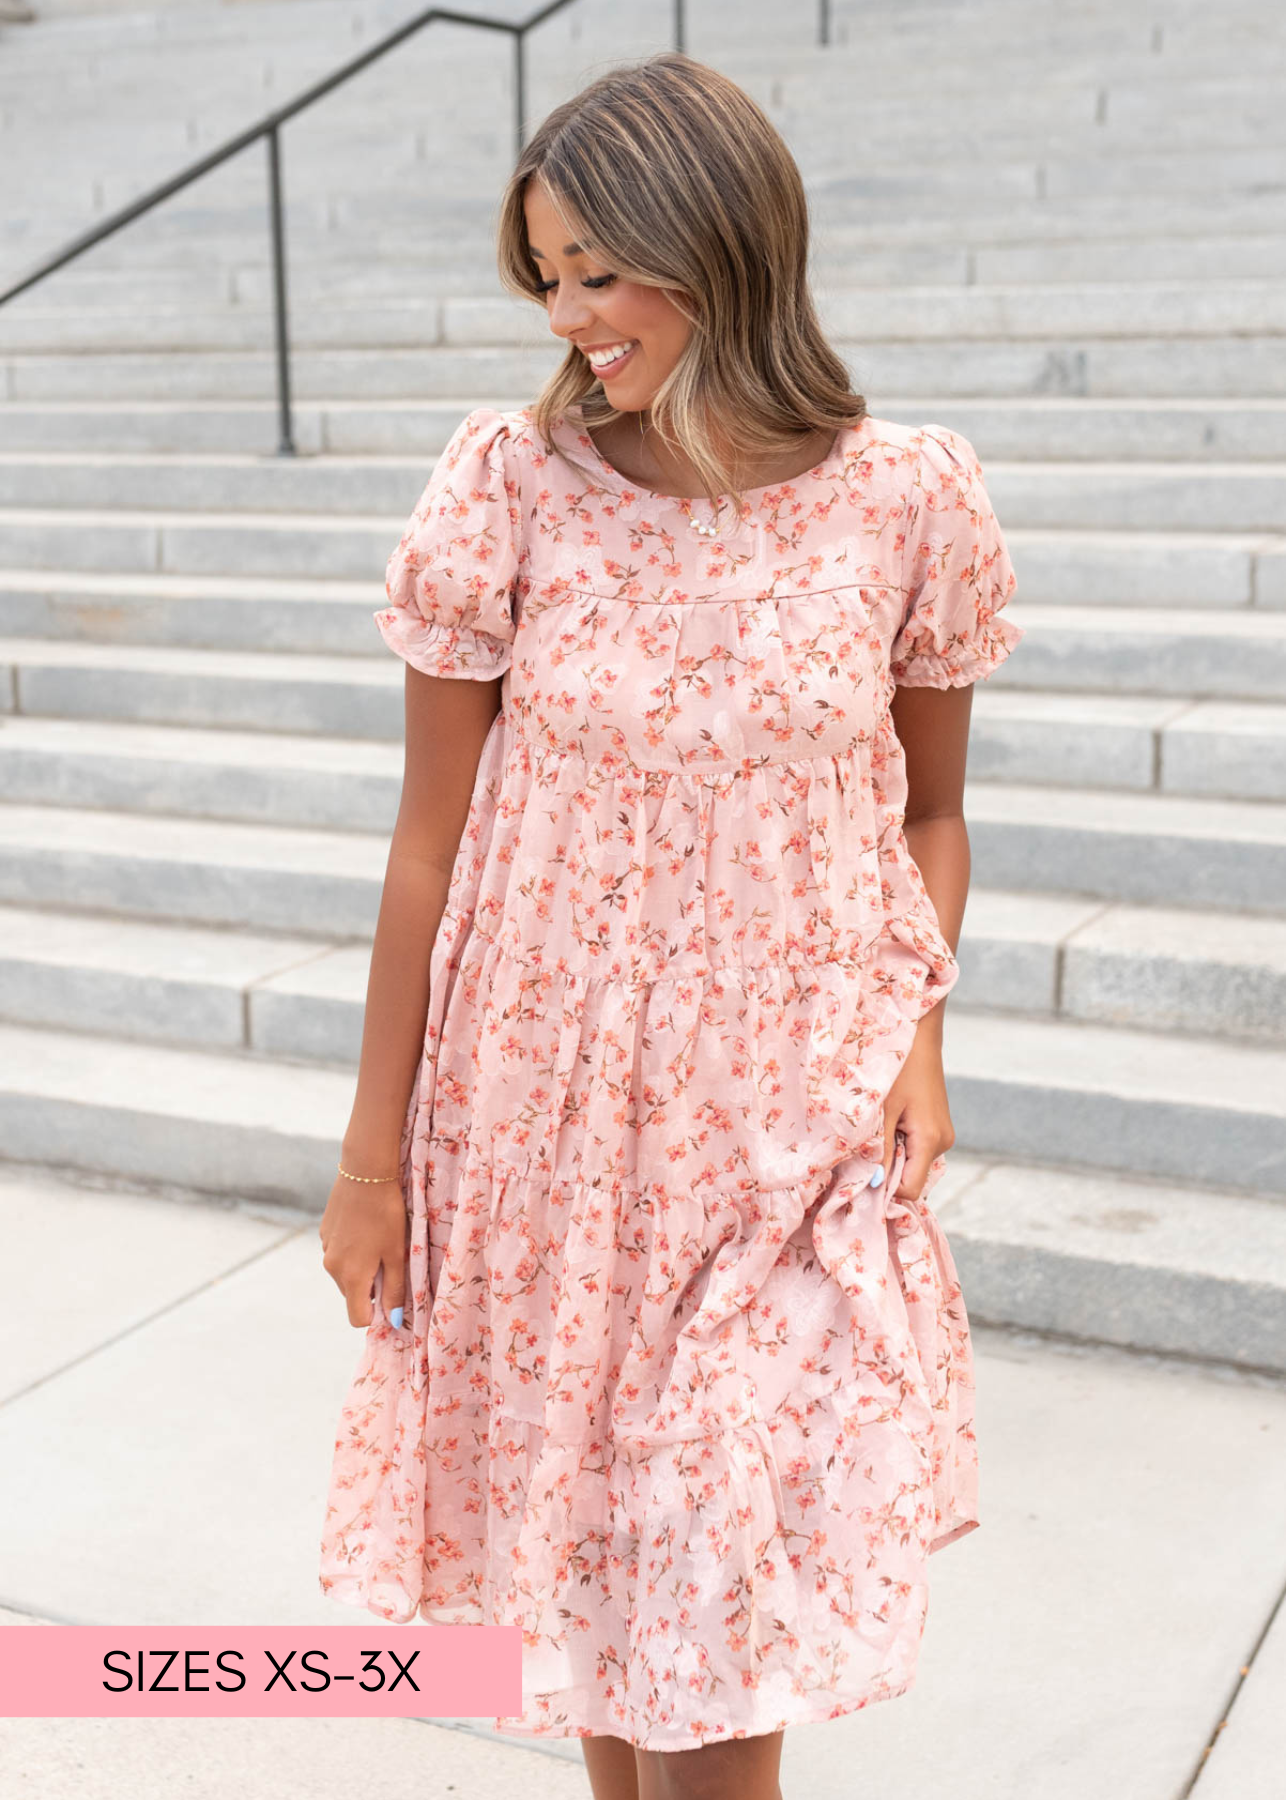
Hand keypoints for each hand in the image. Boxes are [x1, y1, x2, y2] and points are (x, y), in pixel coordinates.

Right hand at [318, 1168, 408, 1328]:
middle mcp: (332, 1267)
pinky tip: (365, 1228)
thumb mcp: (396, 1253)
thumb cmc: (386, 1214)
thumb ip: (394, 1289)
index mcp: (351, 1276)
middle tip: (390, 1262)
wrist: (365, 1172)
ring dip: (361, 1268)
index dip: (376, 1313)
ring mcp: (325, 1249)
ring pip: (345, 1274)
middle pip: (352, 1295)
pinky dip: (352, 1250)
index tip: (391, 1295)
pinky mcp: (323, 1232)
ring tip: (378, 1241)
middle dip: (370, 1288)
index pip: (357, 1317)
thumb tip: (394, 1320)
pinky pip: (338, 1253)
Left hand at [879, 1013, 953, 1199]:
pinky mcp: (937, 1127)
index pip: (909, 1190)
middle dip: (885, 1169)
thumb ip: (877, 1149)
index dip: (883, 1187)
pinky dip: (897, 1143)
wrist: (918, 1034)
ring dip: (890, 1154)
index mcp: (931, 1141)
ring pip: (910, 1163)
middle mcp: (943, 1143)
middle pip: (910, 1178)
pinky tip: (888, 1120)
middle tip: (863, 1143)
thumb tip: (871, 1185)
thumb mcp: (881, 1109)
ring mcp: (942, 1135)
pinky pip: (914, 1149)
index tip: (860, 1171)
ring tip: (877, 1125)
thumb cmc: (898, 1066)